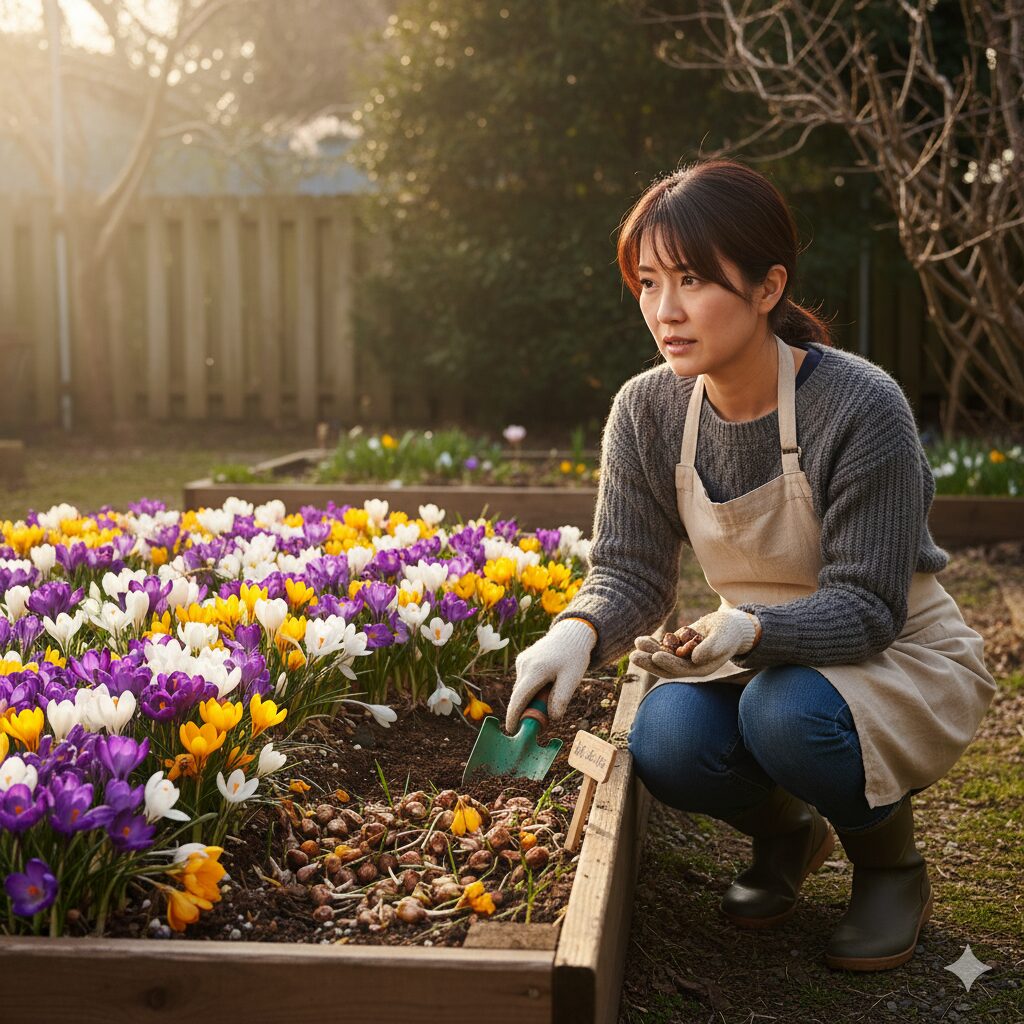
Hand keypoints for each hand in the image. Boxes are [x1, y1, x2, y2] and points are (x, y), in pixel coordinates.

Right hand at [506, 618, 596, 731]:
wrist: (571, 634)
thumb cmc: (574, 657)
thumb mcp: (572, 679)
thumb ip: (561, 699)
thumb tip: (553, 718)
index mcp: (535, 671)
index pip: (519, 699)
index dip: (514, 717)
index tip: (512, 731)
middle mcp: (524, 665)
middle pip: (519, 695)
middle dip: (526, 710)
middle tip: (541, 719)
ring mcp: (522, 661)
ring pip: (522, 688)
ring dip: (531, 697)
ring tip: (552, 691)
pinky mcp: (523, 659)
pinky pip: (524, 680)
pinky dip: (531, 688)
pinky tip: (547, 682)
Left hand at [629, 608, 759, 678]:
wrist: (729, 626)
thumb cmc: (729, 631)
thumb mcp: (723, 637)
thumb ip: (711, 648)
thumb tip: (694, 658)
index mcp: (702, 668)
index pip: (682, 669)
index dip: (668, 663)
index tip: (656, 655)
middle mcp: (690, 666)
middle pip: (667, 667)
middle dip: (650, 661)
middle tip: (634, 656)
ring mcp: (682, 658)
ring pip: (662, 658)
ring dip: (647, 652)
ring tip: (636, 644)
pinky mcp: (678, 648)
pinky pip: (663, 648)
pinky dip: (652, 644)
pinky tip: (640, 640)